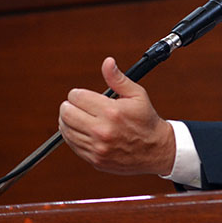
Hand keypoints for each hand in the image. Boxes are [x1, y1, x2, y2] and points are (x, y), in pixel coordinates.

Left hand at [58, 57, 174, 175]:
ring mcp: (98, 147)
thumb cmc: (146, 120)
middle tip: (77, 105)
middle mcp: (102, 130)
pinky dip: (73, 136)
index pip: (76, 97)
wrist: (155, 150)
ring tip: (78, 117)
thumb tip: (107, 62)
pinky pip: (72, 145)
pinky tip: (81, 130)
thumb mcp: (136, 95)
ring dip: (68, 121)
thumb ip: (118, 78)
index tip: (82, 96)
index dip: (77, 94)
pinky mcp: (95, 159)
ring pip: (66, 130)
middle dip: (69, 106)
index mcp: (111, 112)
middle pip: (66, 113)